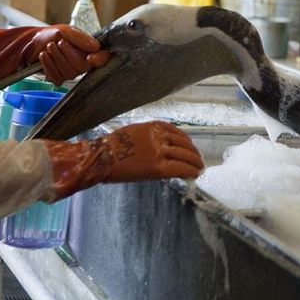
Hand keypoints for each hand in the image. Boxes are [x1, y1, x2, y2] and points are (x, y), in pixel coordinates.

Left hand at [0, 25, 110, 84]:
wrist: (29, 43)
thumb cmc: (48, 35)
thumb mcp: (64, 31)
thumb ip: (80, 37)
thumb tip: (96, 46)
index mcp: (89, 49)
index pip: (104, 57)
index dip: (100, 59)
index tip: (91, 58)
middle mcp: (83, 61)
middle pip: (84, 66)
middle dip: (69, 54)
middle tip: (58, 44)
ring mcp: (71, 72)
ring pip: (71, 73)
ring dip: (57, 59)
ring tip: (49, 48)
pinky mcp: (59, 78)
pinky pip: (58, 78)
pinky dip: (49, 66)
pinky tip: (43, 57)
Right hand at [44, 121, 204, 199]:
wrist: (100, 157)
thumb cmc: (111, 147)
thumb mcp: (133, 134)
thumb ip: (149, 137)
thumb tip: (162, 147)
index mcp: (152, 126)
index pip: (176, 131)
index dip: (186, 140)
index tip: (190, 146)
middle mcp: (158, 136)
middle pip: (183, 143)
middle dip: (193, 152)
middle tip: (199, 159)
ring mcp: (159, 150)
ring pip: (184, 155)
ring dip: (194, 162)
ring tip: (199, 167)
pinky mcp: (157, 166)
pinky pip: (179, 168)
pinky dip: (189, 170)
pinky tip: (194, 173)